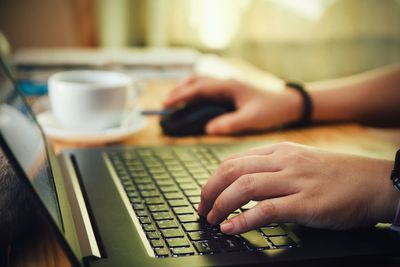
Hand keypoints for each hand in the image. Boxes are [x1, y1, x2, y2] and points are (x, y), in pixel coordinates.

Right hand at [164, 76, 301, 134]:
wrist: (286, 103)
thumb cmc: (271, 110)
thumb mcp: (252, 119)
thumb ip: (230, 123)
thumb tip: (208, 129)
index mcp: (229, 86)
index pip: (199, 88)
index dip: (181, 95)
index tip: (167, 103)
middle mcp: (226, 83)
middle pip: (196, 81)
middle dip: (179, 90)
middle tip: (165, 103)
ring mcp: (227, 86)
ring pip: (200, 82)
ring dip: (186, 89)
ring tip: (173, 102)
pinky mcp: (229, 91)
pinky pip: (207, 89)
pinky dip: (194, 93)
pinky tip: (191, 103)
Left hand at [198, 142, 398, 233]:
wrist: (374, 182)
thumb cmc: (336, 175)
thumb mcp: (299, 161)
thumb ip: (271, 168)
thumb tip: (241, 184)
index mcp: (279, 150)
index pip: (233, 160)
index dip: (213, 179)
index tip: (206, 194)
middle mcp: (284, 161)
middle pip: (232, 171)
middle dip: (209, 191)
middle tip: (202, 208)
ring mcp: (295, 180)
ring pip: (244, 187)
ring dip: (221, 205)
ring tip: (212, 219)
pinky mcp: (306, 203)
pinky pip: (266, 210)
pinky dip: (242, 220)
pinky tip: (231, 228)